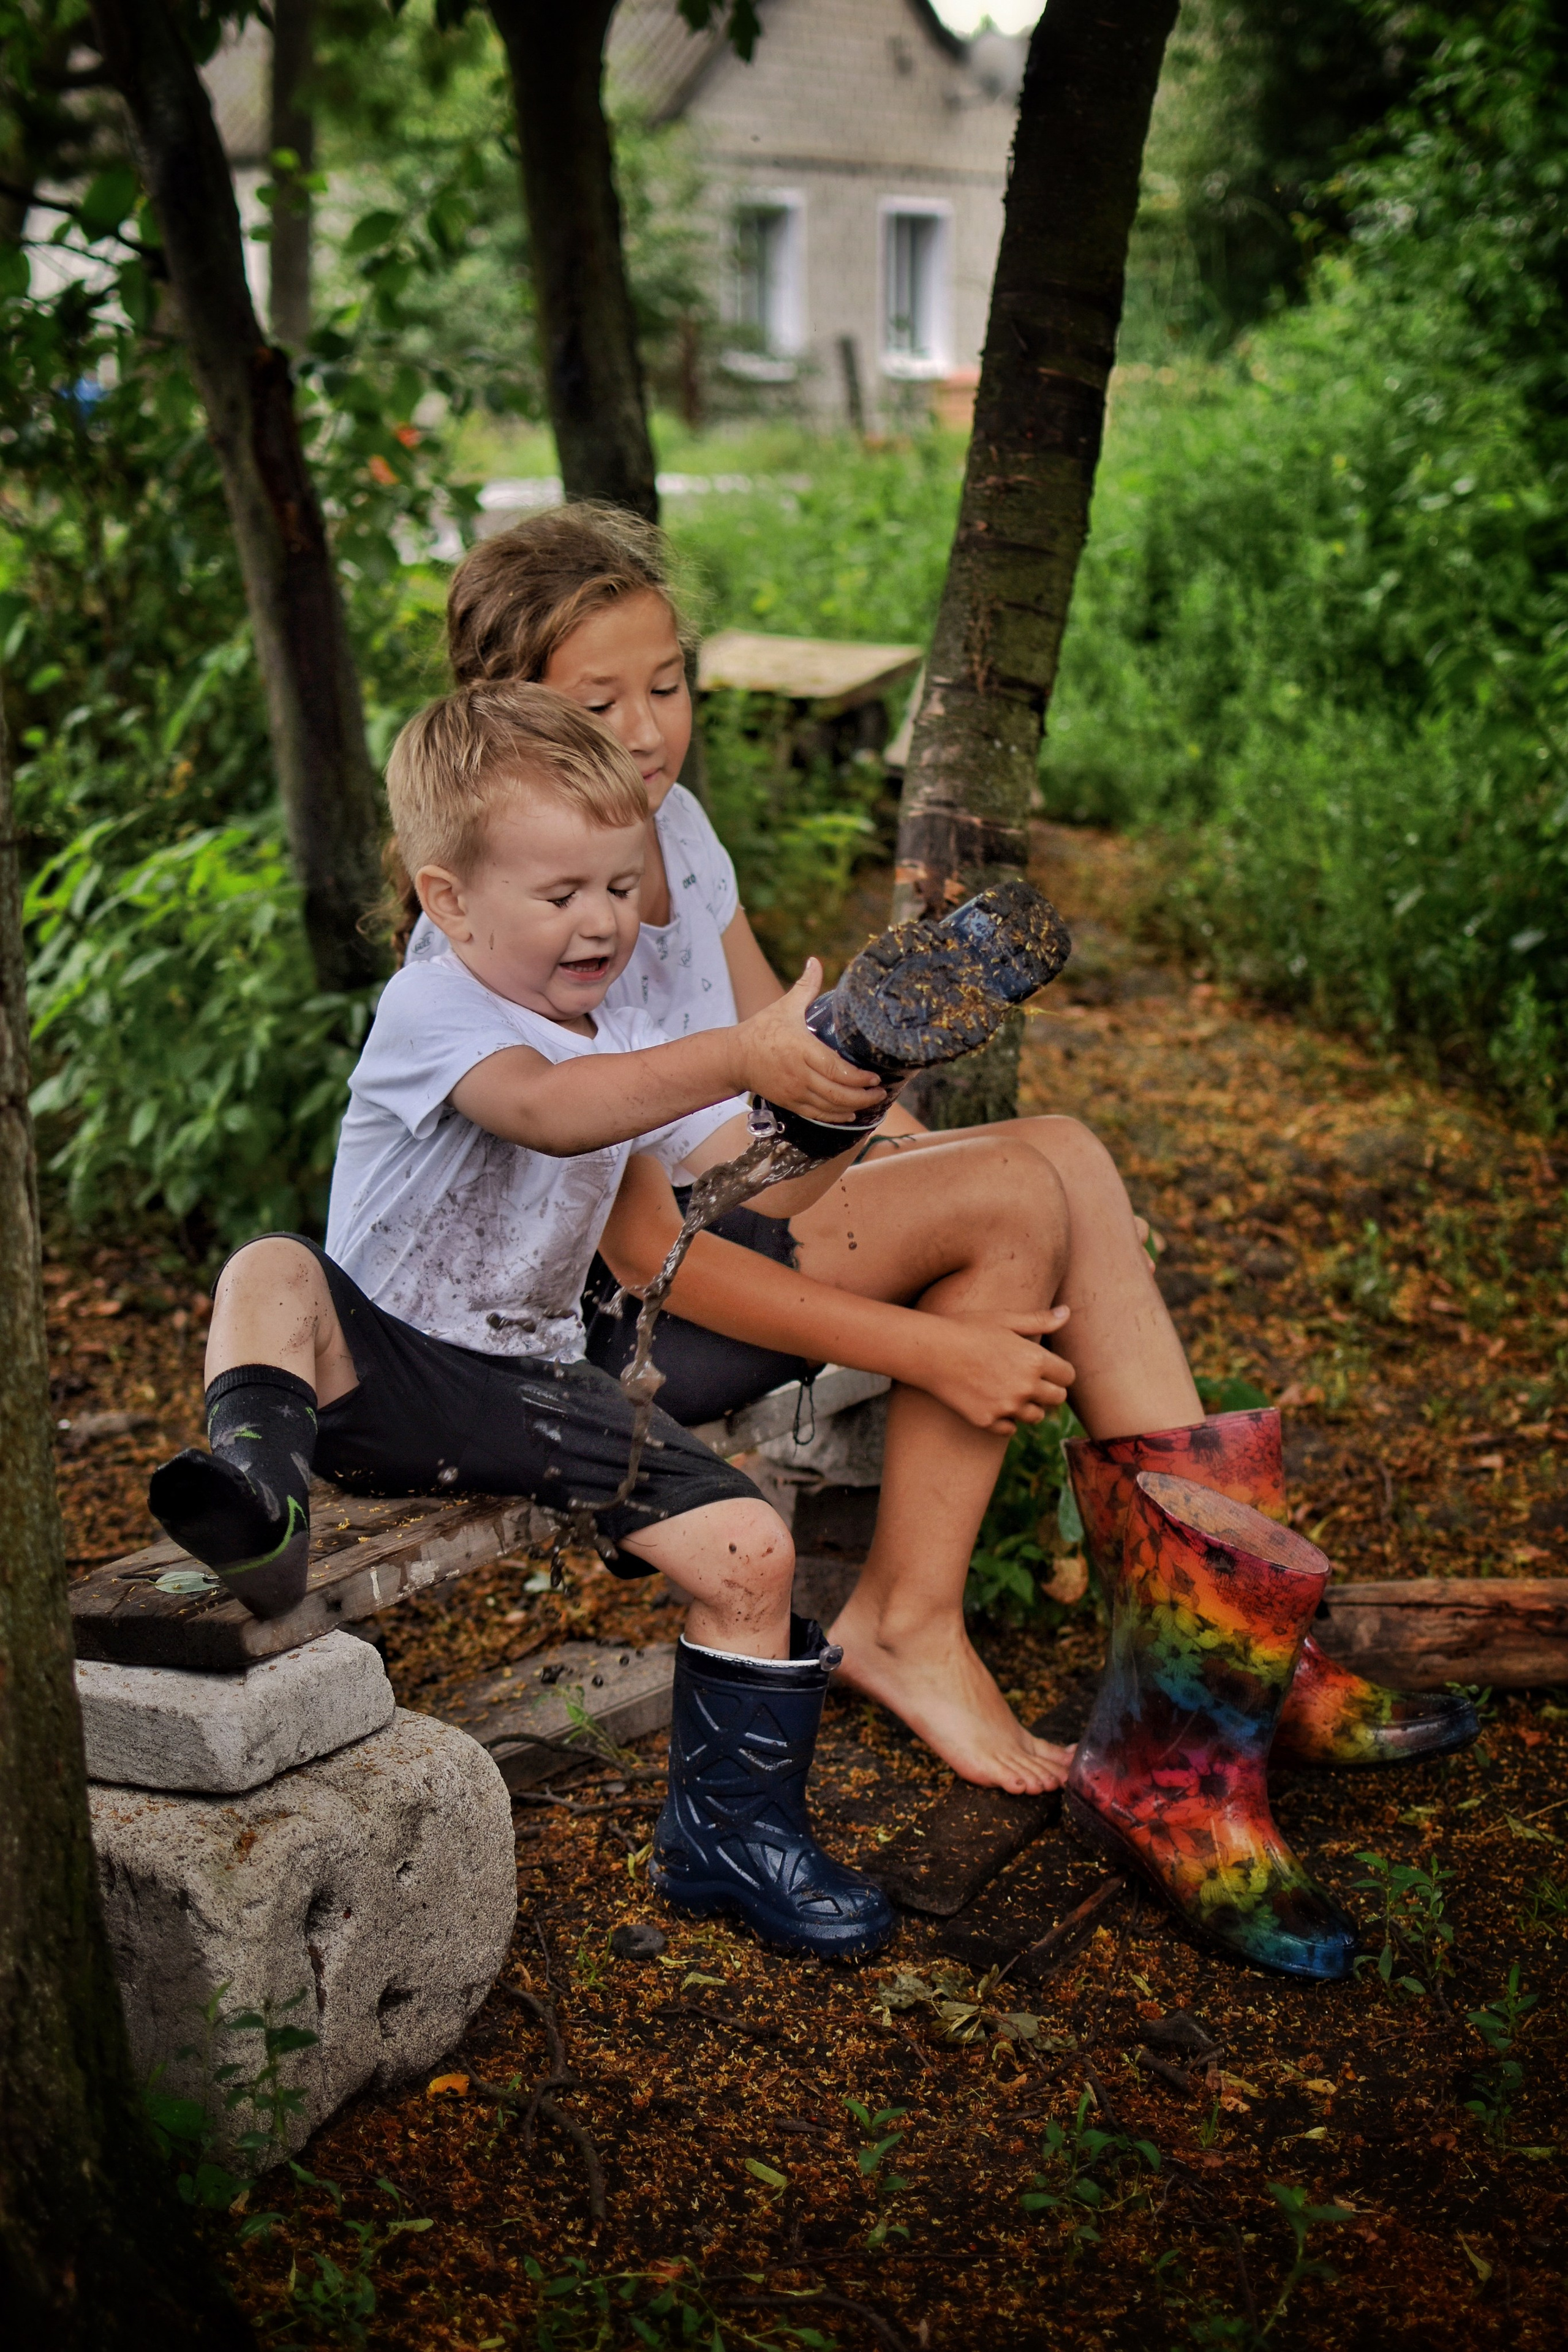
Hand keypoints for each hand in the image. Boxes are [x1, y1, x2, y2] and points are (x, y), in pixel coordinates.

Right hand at [731, 960, 884, 1123]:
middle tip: (881, 1091)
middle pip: (837, 1093)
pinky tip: (849, 1114)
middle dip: (863, 1096)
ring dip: (854, 1108)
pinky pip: (817, 1115)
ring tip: (872, 1102)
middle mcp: (799, 1074)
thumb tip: (815, 961)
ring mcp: (794, 1091)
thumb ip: (805, 987)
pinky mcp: (789, 1103)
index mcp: (801, 1049)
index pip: (836, 1069)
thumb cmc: (761, 1030)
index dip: (858, 1077)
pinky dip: (835, 1117)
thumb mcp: (784, 1007)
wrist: (735, 1058)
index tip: (875, 1077)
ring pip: (829, 1107)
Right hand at [903, 1306, 1075, 1433]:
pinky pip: (1009, 1429)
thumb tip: (1066, 1312)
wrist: (930, 1351)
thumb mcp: (1004, 1319)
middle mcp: (1026, 1387)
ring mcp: (1006, 1407)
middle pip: (1057, 1398)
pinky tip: (991, 1402)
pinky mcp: (987, 1421)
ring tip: (1008, 1389)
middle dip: (1048, 1390)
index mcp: (1035, 1360)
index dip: (1059, 1371)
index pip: (1068, 1376)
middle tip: (1029, 1379)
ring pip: (1035, 1416)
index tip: (1046, 1367)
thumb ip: (1039, 1320)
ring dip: (1028, 1406)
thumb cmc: (967, 1328)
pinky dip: (1005, 1420)